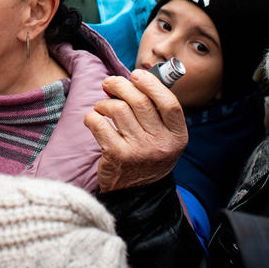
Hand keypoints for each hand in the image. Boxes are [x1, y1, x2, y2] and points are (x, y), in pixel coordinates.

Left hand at [84, 70, 187, 192]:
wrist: (136, 193)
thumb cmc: (147, 154)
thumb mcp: (163, 136)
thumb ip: (154, 110)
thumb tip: (130, 79)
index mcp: (177, 135)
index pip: (169, 102)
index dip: (151, 84)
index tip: (135, 75)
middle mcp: (161, 143)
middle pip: (139, 101)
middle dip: (120, 85)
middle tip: (109, 83)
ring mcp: (140, 150)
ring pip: (117, 109)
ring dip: (104, 103)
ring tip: (102, 107)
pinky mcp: (117, 156)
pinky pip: (99, 123)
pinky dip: (92, 117)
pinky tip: (94, 120)